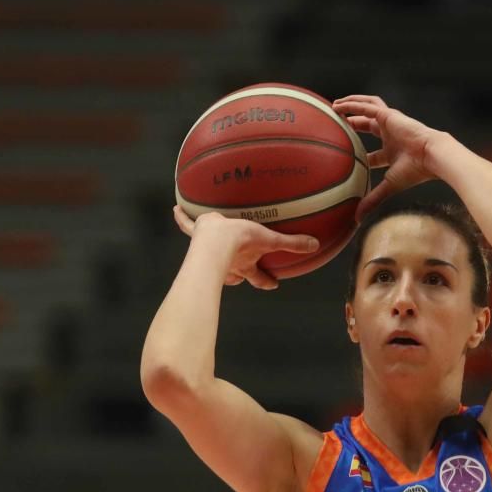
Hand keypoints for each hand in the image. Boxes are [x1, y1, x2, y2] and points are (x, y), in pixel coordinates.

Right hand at [173, 206, 318, 289]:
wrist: (215, 240)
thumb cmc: (241, 243)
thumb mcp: (270, 239)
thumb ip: (292, 243)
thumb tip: (315, 245)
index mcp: (244, 263)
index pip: (256, 277)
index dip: (265, 281)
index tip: (273, 284)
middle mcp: (227, 261)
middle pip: (232, 271)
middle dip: (235, 273)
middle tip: (238, 270)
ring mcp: (209, 249)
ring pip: (208, 253)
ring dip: (206, 248)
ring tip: (204, 235)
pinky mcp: (196, 233)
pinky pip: (187, 224)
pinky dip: (182, 217)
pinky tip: (176, 207)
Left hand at [332, 95, 444, 217]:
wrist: (432, 157)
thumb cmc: (415, 171)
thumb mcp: (389, 186)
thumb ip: (373, 200)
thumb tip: (357, 220)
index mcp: (392, 152)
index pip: (373, 154)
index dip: (359, 154)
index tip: (344, 156)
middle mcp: (391, 135)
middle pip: (368, 126)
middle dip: (353, 124)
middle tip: (335, 124)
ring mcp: (390, 123)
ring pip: (368, 108)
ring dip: (351, 106)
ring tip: (335, 106)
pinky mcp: (389, 115)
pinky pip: (368, 106)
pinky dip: (353, 104)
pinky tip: (340, 104)